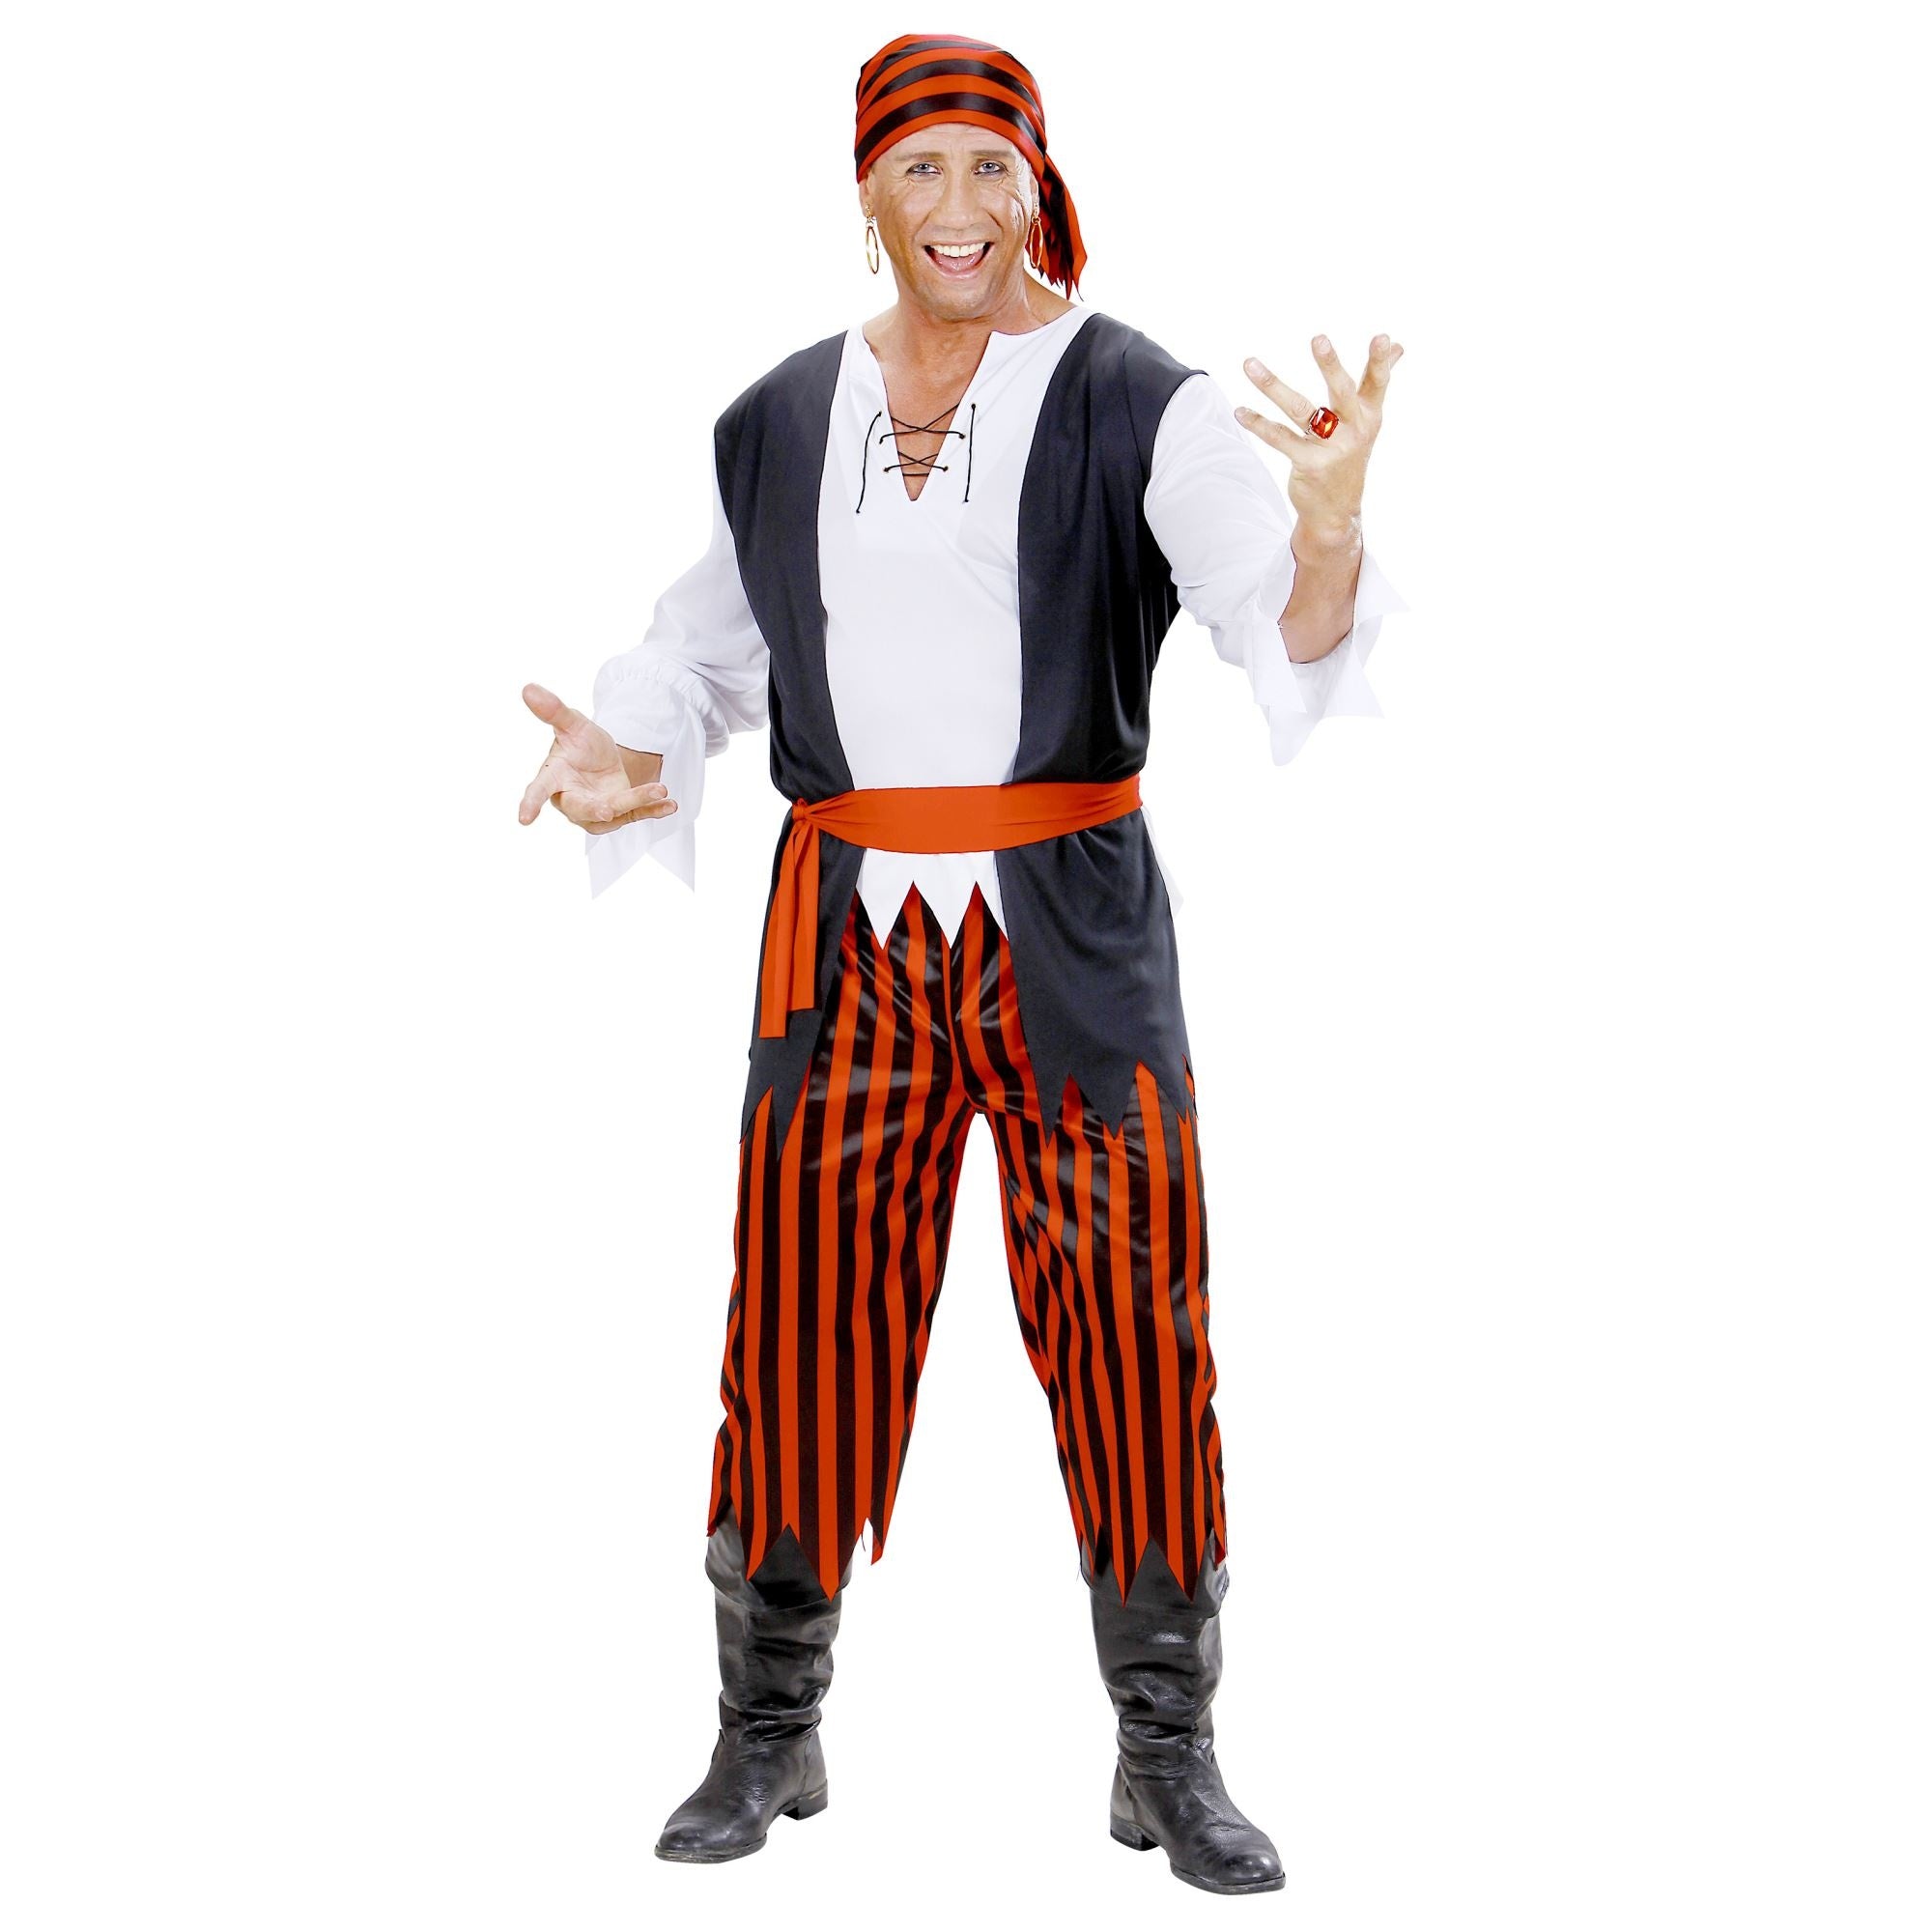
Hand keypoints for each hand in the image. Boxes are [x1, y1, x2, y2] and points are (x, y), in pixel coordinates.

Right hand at [517, 682, 677, 833]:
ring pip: (615, 812)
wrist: (603, 757)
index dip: (530, 803)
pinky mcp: (621, 812)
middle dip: (596, 809)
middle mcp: (573, 800)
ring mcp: (598, 810)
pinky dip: (654, 810)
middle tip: (609, 808)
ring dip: (636, 802)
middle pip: (583, 808)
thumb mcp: (572, 723)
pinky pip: (638, 814)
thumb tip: (529, 688)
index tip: (523, 819)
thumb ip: (553, 710)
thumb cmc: (579, 743)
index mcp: (555, 777)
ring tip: (659, 790)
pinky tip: (670, 805)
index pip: (539, 790)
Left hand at [1235, 333, 1401, 542]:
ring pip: (1299, 409)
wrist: (1338, 509)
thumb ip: (1377, 380)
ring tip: (1250, 364)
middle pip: (1340, 390)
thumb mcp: (1368, 419)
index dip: (1380, 360)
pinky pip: (1279, 439)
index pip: (1376, 382)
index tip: (1382, 337)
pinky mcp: (1309, 464)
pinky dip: (1258, 424)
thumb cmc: (1350, 453)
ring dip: (1272, 385)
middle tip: (1318, 338)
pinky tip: (1240, 411)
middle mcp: (1353, 429)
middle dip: (1329, 364)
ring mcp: (1331, 447)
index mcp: (1369, 414)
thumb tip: (1399, 346)